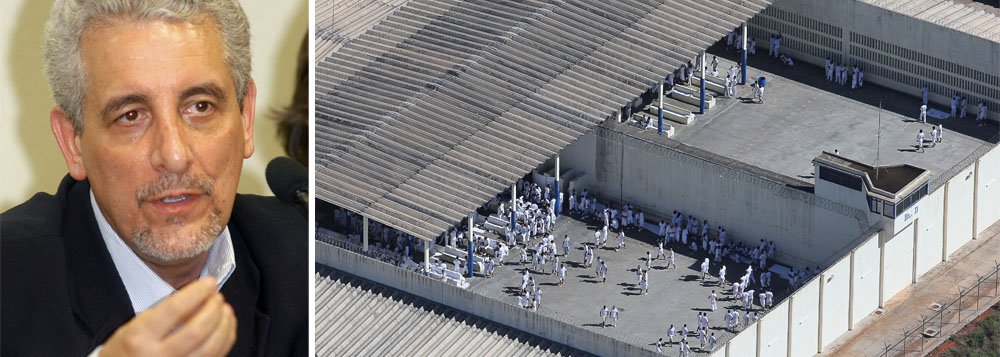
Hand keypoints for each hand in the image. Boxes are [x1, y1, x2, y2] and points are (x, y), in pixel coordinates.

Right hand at [100, 277, 236, 356]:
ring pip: (211, 348)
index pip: (174, 309)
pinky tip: (225, 327)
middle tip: (218, 296)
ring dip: (224, 325)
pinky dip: (224, 340)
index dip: (197, 292)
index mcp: (140, 337)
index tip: (210, 282)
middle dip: (213, 309)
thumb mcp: (134, 326)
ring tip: (225, 310)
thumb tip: (199, 297)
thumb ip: (165, 313)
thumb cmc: (126, 349)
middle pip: (197, 331)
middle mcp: (157, 356)